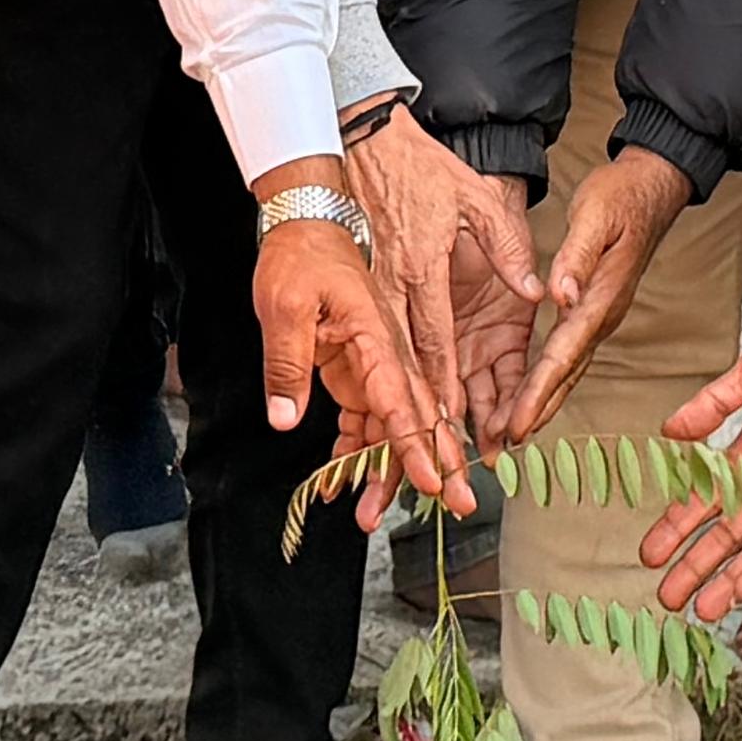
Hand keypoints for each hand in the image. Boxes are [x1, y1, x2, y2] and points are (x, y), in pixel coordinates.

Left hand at [247, 175, 467, 517]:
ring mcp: (371, 363)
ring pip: (387, 426)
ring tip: (373, 517)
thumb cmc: (298, 254)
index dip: (417, 442)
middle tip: (456, 506)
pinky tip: (339, 482)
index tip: (432, 479)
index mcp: (377, 333)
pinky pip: (361, 418)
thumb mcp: (285, 305)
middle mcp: (384, 352)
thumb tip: (285, 419)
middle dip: (431, 465)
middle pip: (413, 416)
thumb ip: (287, 363)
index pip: (403, 396)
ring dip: (384, 471)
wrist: (303, 223)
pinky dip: (351, 451)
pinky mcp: (356, 368)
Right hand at [344, 102, 541, 460]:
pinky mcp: (364, 287)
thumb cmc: (422, 169)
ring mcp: (373, 289)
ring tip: (395, 452)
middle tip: (427, 457)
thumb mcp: (476, 198)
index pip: (434, 338)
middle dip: (416, 416)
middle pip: (404, 363)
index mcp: (421, 267)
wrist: (367, 142)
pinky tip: (376, 415)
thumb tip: (536, 291)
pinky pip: (369, 343)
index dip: (442, 384)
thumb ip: (508, 247)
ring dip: (391, 407)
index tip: (449, 423)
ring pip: (382, 360)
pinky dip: (374, 380)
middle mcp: (392, 287)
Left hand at [503, 145, 688, 443]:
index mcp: (600, 298)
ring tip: (509, 434)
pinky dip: (545, 381)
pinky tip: (527, 396)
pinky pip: (565, 355)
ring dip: (540, 404)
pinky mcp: (591, 312)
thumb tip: (561, 296)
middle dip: (536, 411)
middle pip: (565, 375)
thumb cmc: (621, 197)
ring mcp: (599, 317)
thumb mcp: (595, 216)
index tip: (518, 422)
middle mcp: (601, 316)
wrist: (649, 189)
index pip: (563, 354)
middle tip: (506, 445)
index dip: (539, 393)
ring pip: (565, 371)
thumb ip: (578, 257)